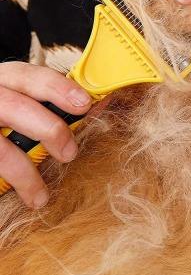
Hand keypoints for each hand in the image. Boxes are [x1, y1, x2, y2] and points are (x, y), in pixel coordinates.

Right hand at [0, 62, 91, 207]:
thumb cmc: (7, 119)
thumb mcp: (25, 102)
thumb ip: (51, 104)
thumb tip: (97, 106)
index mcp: (4, 80)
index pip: (28, 75)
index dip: (57, 88)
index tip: (84, 104)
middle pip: (15, 107)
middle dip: (49, 129)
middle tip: (70, 153)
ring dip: (24, 173)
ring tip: (40, 196)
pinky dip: (9, 181)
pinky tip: (22, 198)